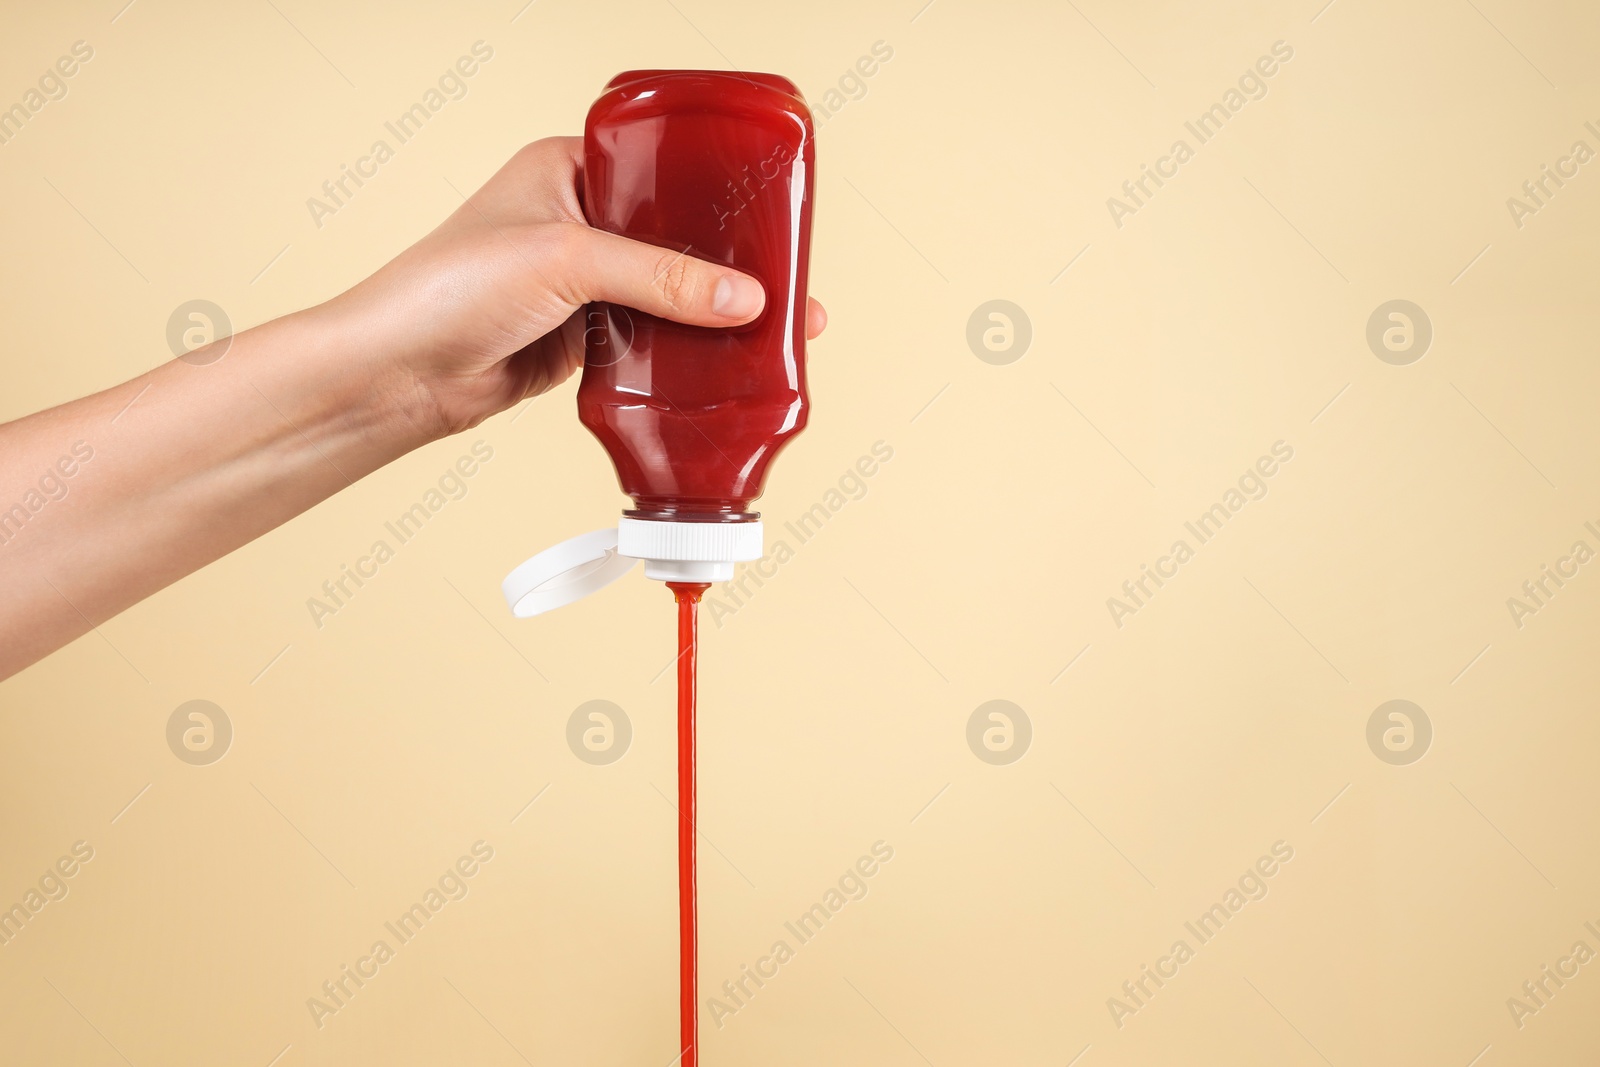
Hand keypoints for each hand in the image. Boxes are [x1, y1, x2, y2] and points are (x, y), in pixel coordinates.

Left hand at [327, 136, 827, 440]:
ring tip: (776, 324)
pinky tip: (726, 359)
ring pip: (666, 292)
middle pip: (673, 237)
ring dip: (711, 312)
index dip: (715, 192)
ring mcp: (580, 281)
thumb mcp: (568, 262)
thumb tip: (744, 299)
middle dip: (728, 263)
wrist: (399, 373)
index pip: (660, 168)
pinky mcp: (581, 336)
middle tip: (788, 279)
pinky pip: (651, 338)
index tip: (769, 215)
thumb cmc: (450, 288)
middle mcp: (576, 219)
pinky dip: (685, 351)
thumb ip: (662, 278)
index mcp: (567, 168)